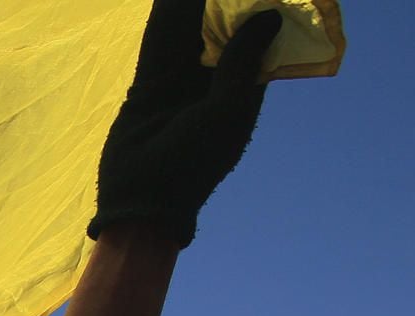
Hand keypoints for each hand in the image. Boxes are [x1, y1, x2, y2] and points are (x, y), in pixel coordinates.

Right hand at [90, 0, 282, 246]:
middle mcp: (214, 84)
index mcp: (242, 93)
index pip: (257, 42)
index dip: (261, 13)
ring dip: (193, 8)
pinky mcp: (150, 86)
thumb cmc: (194, 160)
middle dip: (226, 6)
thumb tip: (272, 14)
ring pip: (189, 33)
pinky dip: (164, 19)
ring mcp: (180, 84)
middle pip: (223, 32)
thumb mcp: (227, 109)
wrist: (142, 199)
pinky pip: (159, 45)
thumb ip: (244, 60)